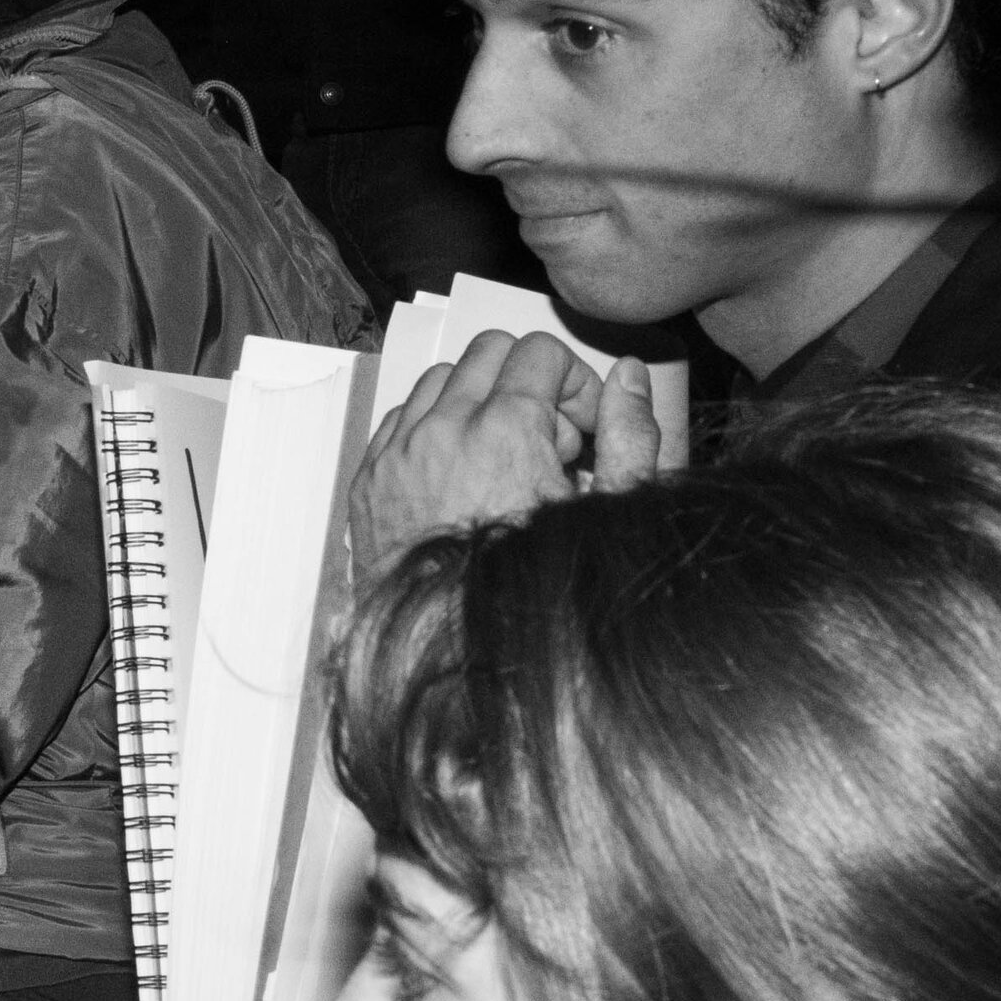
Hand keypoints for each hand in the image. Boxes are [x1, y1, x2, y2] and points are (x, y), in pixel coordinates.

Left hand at [351, 331, 658, 574]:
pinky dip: (433, 427)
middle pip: (488, 352)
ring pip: (440, 378)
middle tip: (548, 441)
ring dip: (478, 399)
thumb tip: (629, 376)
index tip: (582, 429)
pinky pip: (400, 417)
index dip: (574, 384)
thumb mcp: (608, 515)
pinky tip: (460, 473)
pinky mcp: (370, 478)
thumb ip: (630, 437)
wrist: (454, 647)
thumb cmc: (534, 588)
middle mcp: (443, 430)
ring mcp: (399, 452)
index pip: (541, 352)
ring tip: (503, 459)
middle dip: (527, 381)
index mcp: (505, 431)